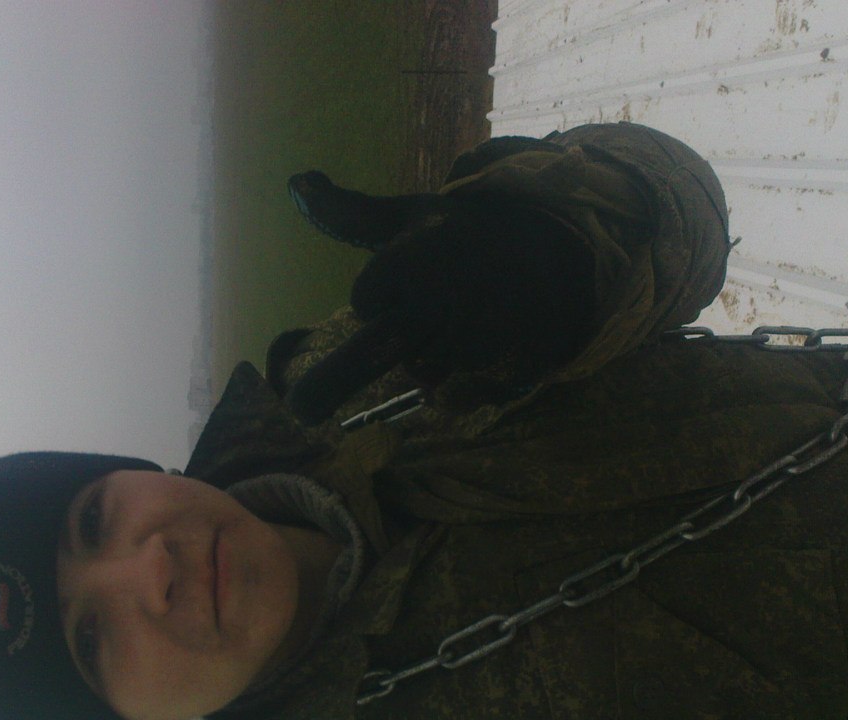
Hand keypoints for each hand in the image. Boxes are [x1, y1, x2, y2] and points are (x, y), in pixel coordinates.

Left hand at [284, 171, 594, 424]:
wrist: (553, 256)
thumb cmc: (463, 236)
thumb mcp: (410, 216)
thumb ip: (350, 212)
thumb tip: (294, 182)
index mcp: (417, 254)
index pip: (365, 298)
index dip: (376, 292)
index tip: (401, 276)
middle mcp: (443, 295)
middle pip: (375, 349)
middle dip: (332, 380)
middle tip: (298, 410)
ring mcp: (475, 335)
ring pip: (421, 370)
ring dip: (427, 354)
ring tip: (460, 318)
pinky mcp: (502, 365)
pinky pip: (454, 395)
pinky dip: (455, 382)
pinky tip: (475, 349)